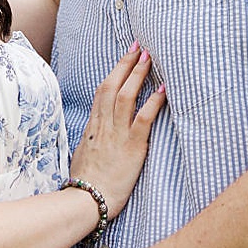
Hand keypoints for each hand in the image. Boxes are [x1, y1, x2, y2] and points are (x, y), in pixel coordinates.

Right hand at [67, 43, 164, 215]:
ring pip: (126, 96)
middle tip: (139, 46)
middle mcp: (103, 126)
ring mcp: (117, 135)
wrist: (85, 201)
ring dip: (138, 74)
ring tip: (150, 58)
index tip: (125, 57)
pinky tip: (164, 90)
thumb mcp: (84, 156)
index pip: (103, 92)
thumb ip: (92, 141)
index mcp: (92, 127)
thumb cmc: (85, 185)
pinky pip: (143, 119)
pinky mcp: (132, 148)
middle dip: (126, 64)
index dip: (115, 72)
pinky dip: (153, 102)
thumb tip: (96, 135)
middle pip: (113, 87)